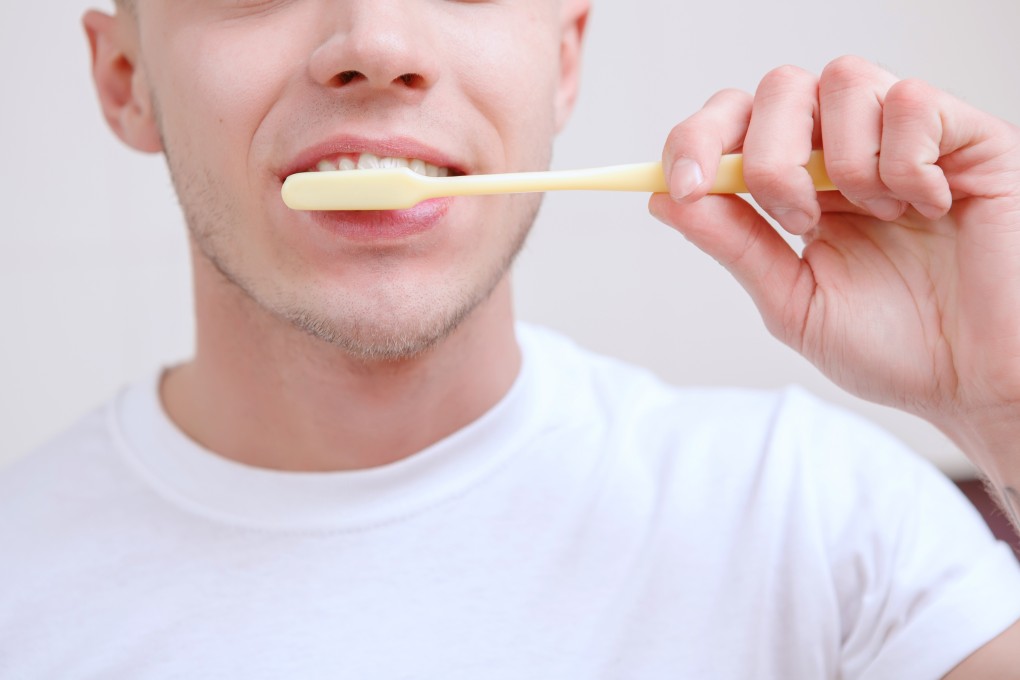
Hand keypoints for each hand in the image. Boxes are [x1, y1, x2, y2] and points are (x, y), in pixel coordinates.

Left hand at [649, 56, 1019, 481]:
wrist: (977, 382)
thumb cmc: (897, 349)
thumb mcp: (793, 302)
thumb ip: (735, 245)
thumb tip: (666, 198)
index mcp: (800, 188)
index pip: (734, 125)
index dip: (696, 139)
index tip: (683, 184)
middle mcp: (846, 153)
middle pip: (779, 88)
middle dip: (768, 156)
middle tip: (797, 221)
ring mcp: (904, 139)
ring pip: (842, 79)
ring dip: (842, 161)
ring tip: (876, 217)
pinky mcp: (965, 136)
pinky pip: (910, 100)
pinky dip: (904, 159)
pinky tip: (927, 205)